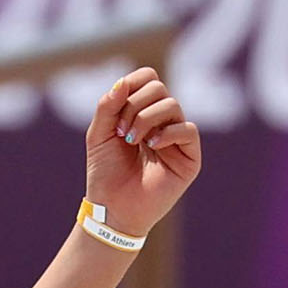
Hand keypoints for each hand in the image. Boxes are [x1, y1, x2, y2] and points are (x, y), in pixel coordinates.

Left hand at [84, 67, 200, 236]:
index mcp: (142, 112)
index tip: (114, 105)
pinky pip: (188, 130)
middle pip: (159, 88)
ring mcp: (177, 138)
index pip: (148, 79)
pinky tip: (151, 145)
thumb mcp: (98, 135)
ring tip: (131, 141)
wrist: (112, 208)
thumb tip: (122, 82)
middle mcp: (163, 122)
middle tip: (121, 132)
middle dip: (134, 105)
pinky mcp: (189, 157)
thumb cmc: (105, 173)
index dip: (132, 83)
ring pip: (172, 105)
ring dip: (145, 119)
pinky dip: (167, 132)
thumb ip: (107, 107)